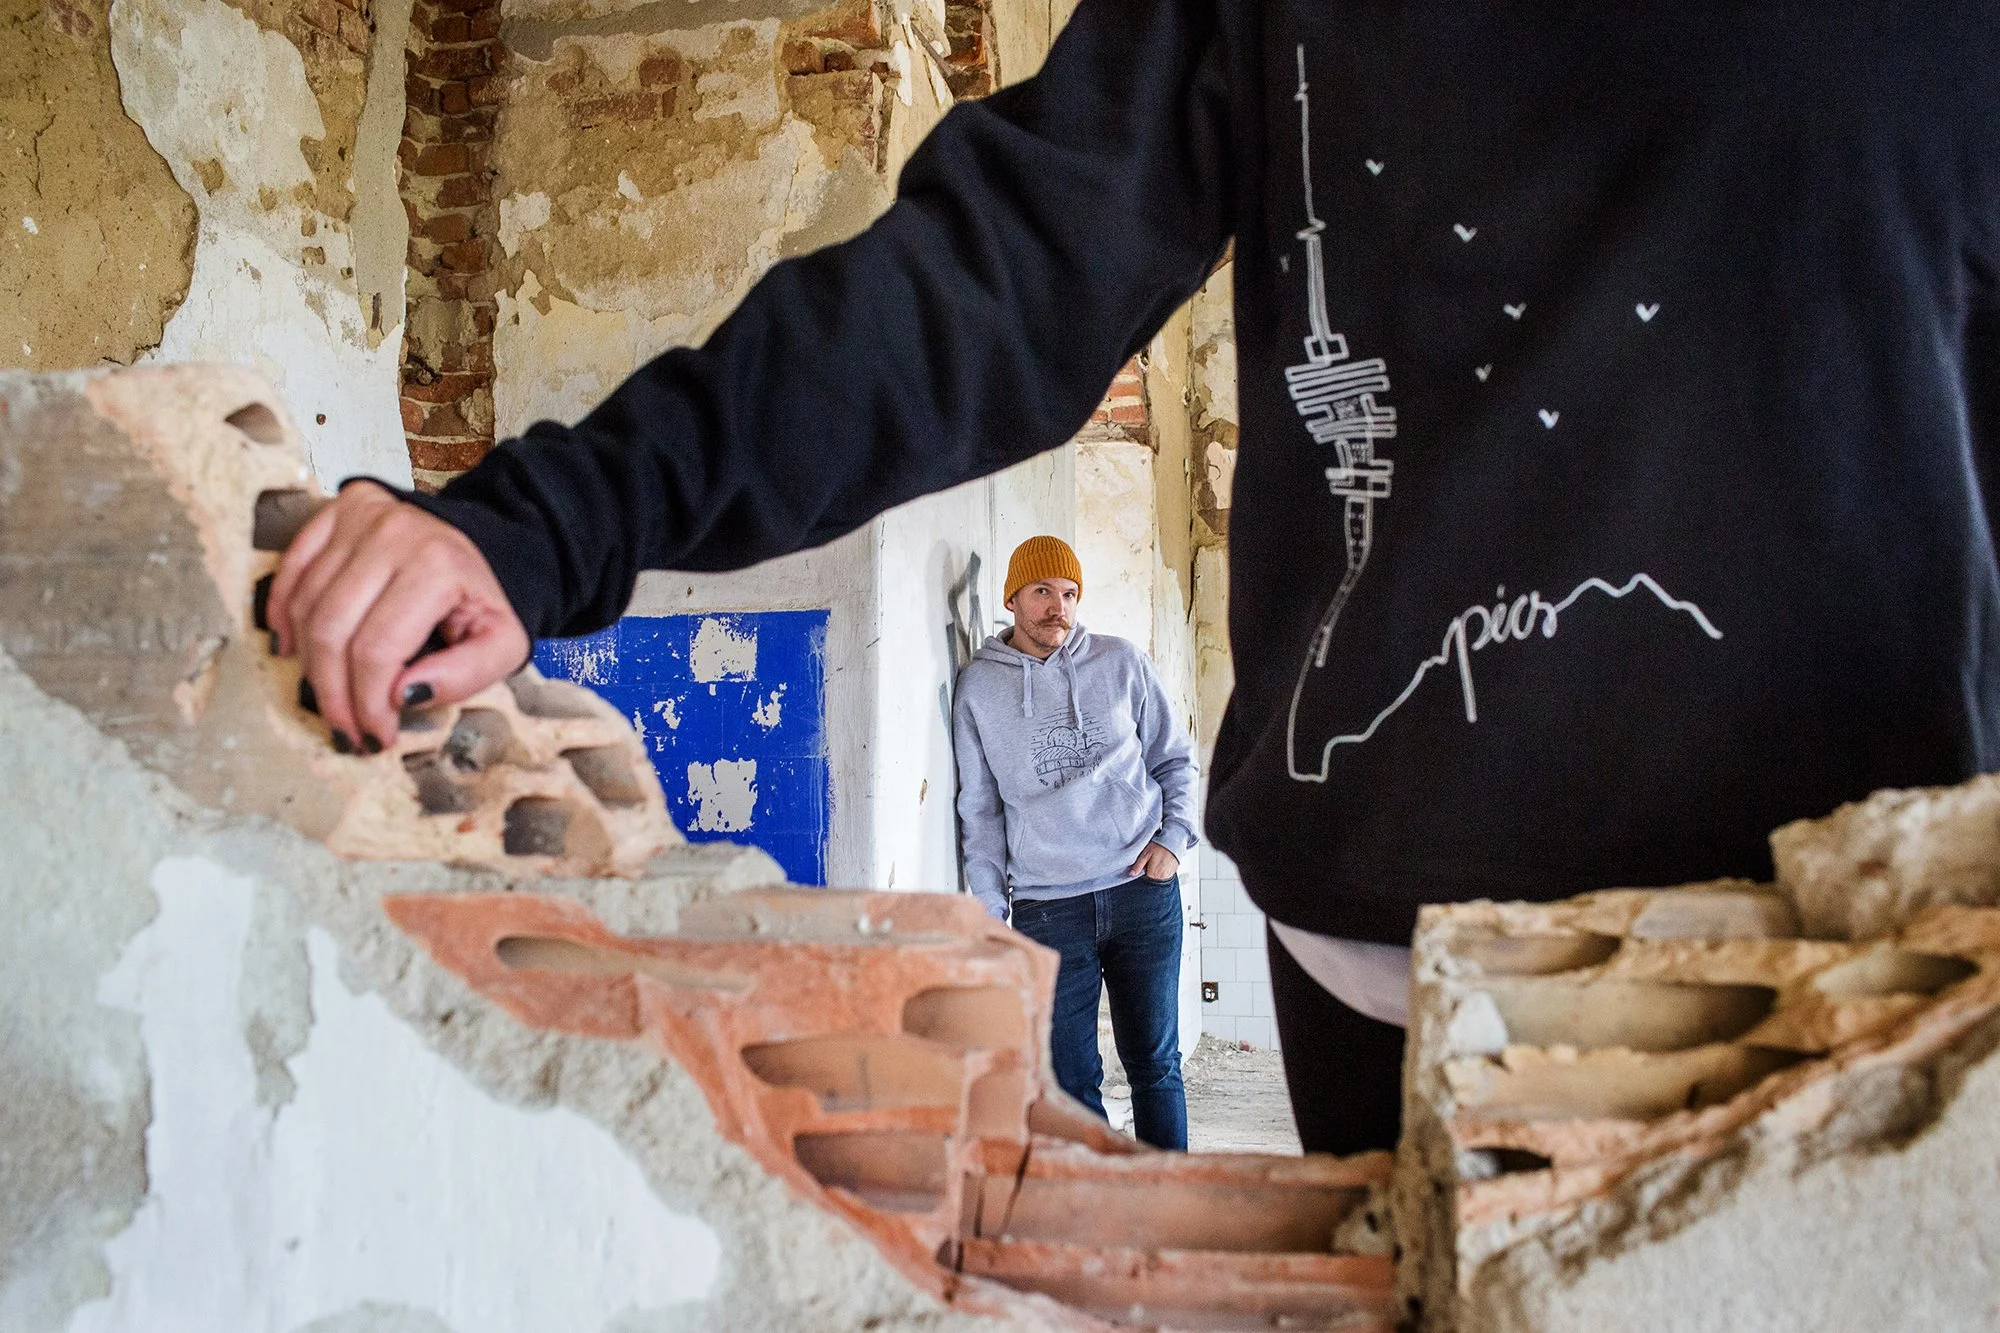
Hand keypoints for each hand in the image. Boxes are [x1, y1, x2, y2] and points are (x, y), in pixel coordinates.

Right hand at [265, 482, 529, 753]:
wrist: (488, 542)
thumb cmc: (486, 600)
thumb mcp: (503, 645)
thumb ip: (463, 676)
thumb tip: (401, 697)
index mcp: (436, 566)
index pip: (377, 649)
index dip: (367, 702)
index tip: (375, 736)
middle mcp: (391, 534)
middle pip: (332, 630)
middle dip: (333, 693)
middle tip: (346, 730)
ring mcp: (359, 518)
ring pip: (306, 605)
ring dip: (309, 664)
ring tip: (329, 698)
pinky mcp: (336, 511)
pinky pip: (291, 569)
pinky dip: (283, 614)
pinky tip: (292, 650)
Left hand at [1128, 842, 1178, 881]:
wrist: (1173, 842)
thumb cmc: (1159, 846)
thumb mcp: (1146, 854)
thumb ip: (1138, 865)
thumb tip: (1131, 874)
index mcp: (1153, 874)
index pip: (1144, 876)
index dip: (1143, 869)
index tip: (1146, 862)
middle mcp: (1161, 877)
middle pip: (1151, 877)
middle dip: (1150, 870)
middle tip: (1152, 860)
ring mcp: (1168, 876)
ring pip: (1158, 876)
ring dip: (1157, 870)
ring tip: (1158, 860)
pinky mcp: (1173, 873)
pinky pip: (1165, 874)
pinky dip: (1163, 869)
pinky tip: (1163, 862)